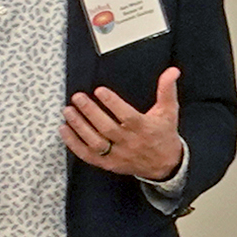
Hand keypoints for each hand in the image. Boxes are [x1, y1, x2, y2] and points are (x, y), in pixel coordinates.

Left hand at [64, 68, 183, 182]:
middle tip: (77, 97)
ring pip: (95, 142)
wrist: (164, 165)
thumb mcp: (169, 111)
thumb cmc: (163, 134)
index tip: (99, 90)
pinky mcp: (108, 164)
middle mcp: (129, 143)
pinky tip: (64, 130)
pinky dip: (74, 144)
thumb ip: (167, 90)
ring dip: (79, 127)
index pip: (126, 116)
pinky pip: (88, 155)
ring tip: (68, 111)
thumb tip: (172, 71)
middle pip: (106, 128)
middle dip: (90, 112)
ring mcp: (117, 155)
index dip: (112, 104)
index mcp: (143, 128)